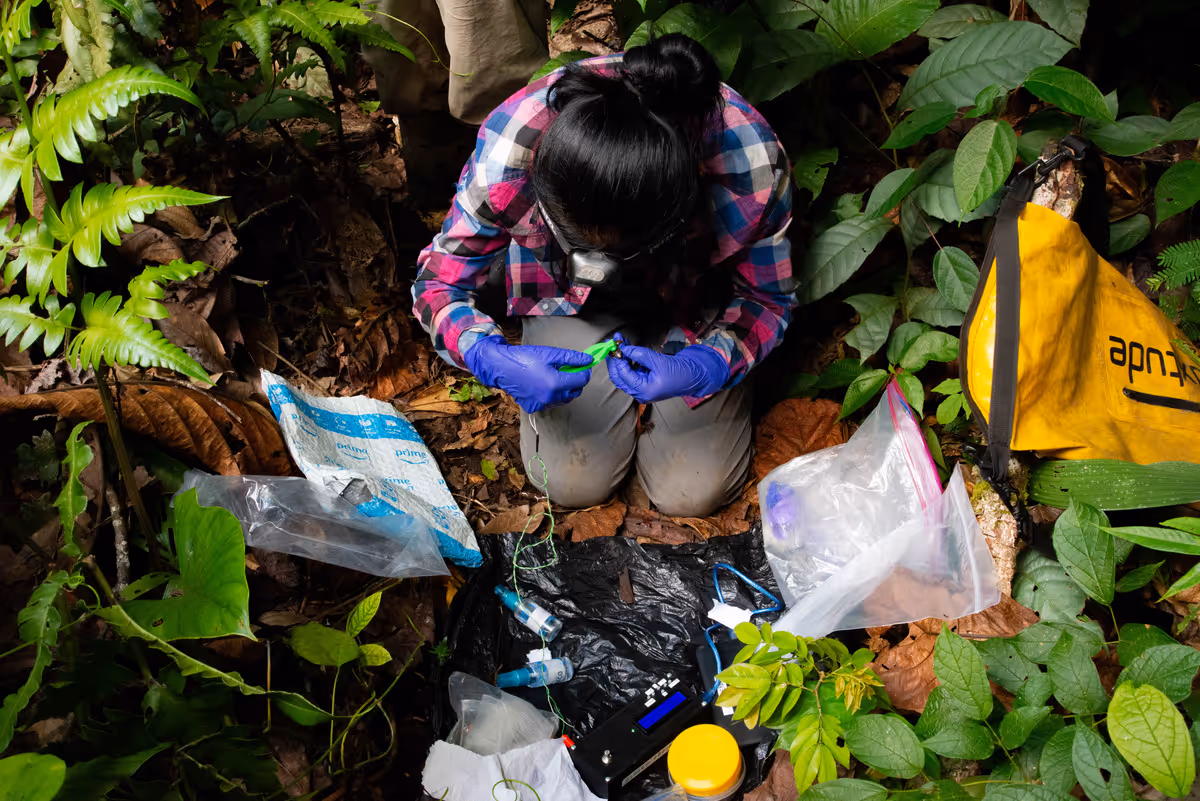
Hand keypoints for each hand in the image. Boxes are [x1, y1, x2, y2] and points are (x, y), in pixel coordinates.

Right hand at [464, 335, 592, 413]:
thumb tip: (588, 360)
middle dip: (575, 381)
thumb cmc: (525, 358)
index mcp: (556, 383)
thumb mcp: (550, 354)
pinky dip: (551, 395)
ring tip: (554, 376)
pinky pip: (550, 402)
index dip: (584, 371)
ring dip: (564, 389)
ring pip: (563, 399)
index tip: (582, 365)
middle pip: (575, 392)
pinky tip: (543, 384)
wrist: (501, 367)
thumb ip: (572, 358)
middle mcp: (550, 397)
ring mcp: (542, 404)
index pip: (582, 380)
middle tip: (568, 370)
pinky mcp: (534, 408)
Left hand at [607, 335, 729, 402]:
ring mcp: (642, 388)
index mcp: (643, 391)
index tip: (616, 343)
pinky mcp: (645, 383)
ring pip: (624, 374)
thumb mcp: (659, 361)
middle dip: (615, 359)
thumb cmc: (680, 372)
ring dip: (622, 358)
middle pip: (619, 376)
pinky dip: (629, 361)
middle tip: (614, 342)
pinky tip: (629, 349)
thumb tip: (625, 349)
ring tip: (622, 342)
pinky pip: (632, 372)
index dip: (617, 358)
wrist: (694, 377)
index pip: (622, 374)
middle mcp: (640, 392)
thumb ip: (640, 354)